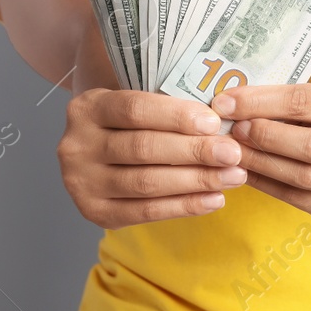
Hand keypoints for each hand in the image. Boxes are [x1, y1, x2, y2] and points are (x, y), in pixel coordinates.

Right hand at [57, 88, 248, 228]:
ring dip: (196, 181)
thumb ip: (166, 103)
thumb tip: (220, 121)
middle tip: (233, 153)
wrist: (93, 149)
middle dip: (194, 151)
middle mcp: (76, 146)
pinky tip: (214, 199)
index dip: (176, 116)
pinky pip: (145, 212)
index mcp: (87, 108)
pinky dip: (184, 206)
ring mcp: (81, 182)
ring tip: (232, 177)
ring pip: (146, 183)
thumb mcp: (134, 98)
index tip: (215, 123)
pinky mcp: (94, 212)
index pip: (135, 109)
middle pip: (143, 148)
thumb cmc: (127, 121)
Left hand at [214, 83, 310, 220]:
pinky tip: (249, 174)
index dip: (262, 103)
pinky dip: (269, 186)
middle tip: (232, 132)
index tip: (227, 103)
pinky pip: (301, 201)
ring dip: (262, 166)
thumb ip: (281, 101)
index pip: (305, 102)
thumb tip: (229, 106)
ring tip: (234, 155)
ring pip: (305, 180)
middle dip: (264, 139)